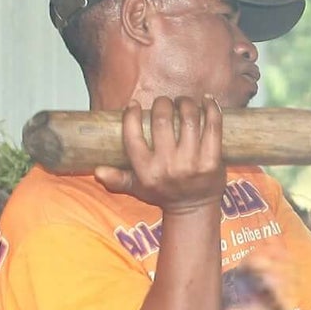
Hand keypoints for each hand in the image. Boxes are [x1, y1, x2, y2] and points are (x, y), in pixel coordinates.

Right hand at [100, 95, 229, 212]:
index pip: (132, 135)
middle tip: (164, 102)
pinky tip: (206, 100)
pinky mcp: (212, 161)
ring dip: (185, 103)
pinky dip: (211, 109)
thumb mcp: (136, 189)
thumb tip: (96, 170)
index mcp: (146, 171)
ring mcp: (192, 163)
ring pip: (188, 119)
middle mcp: (168, 166)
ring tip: (183, 102)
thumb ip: (116, 179)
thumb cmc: (163, 194)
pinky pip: (213, 127)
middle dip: (162, 103)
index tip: (134, 104)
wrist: (194, 209)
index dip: (132, 115)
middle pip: (162, 120)